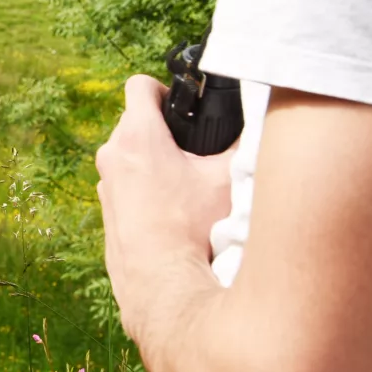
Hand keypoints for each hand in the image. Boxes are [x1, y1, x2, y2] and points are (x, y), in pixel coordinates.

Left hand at [95, 74, 233, 338]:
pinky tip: (173, 212)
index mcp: (137, 136)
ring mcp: (105, 185)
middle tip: (195, 152)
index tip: (182, 106)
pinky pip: (126, 187)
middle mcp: (112, 155)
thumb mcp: (227, 181)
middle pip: (135, 123)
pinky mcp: (108, 212)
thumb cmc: (193, 231)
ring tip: (186, 186)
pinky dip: (146, 191)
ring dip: (154, 163)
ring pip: (129, 157)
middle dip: (164, 132)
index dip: (164, 89)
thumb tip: (265, 128)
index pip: (141, 85)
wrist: (163, 286)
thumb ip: (243, 147)